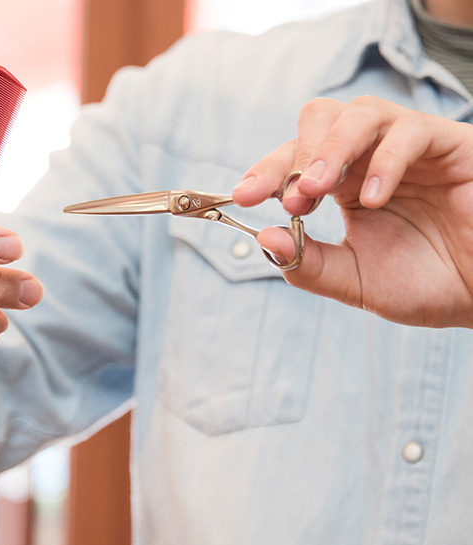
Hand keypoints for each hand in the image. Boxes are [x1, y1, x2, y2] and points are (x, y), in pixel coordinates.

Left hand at [232, 96, 472, 327]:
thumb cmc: (425, 284)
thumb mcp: (354, 281)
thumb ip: (309, 264)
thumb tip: (263, 238)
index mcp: (343, 186)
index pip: (294, 160)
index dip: (266, 172)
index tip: (243, 197)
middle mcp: (370, 158)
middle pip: (319, 120)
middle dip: (294, 155)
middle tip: (290, 197)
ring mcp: (408, 147)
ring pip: (360, 112)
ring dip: (330, 149)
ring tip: (317, 190)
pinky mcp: (449, 144)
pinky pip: (410, 131)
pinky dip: (384, 161)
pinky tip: (373, 199)